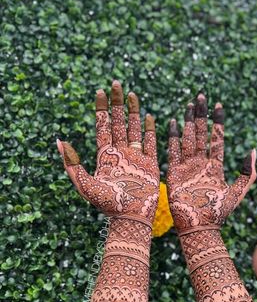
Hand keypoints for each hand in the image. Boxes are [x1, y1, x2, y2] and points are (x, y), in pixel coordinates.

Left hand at [57, 80, 159, 222]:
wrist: (130, 218)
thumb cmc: (107, 205)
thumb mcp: (85, 185)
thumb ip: (72, 164)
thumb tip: (59, 142)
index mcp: (105, 155)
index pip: (103, 126)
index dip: (102, 109)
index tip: (100, 91)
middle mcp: (120, 153)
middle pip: (118, 122)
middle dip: (117, 103)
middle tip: (116, 84)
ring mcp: (136, 157)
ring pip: (134, 129)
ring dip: (133, 112)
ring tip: (132, 94)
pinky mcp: (150, 164)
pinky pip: (151, 143)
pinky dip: (150, 129)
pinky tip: (149, 117)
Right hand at [166, 93, 256, 231]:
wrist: (199, 227)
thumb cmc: (219, 213)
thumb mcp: (237, 192)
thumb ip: (247, 173)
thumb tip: (253, 152)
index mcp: (215, 166)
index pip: (217, 139)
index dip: (217, 122)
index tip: (218, 106)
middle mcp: (201, 164)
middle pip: (201, 134)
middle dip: (201, 116)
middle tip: (200, 98)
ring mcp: (188, 167)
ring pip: (188, 139)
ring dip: (188, 122)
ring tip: (189, 106)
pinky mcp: (175, 173)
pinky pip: (173, 152)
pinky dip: (172, 138)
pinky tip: (172, 124)